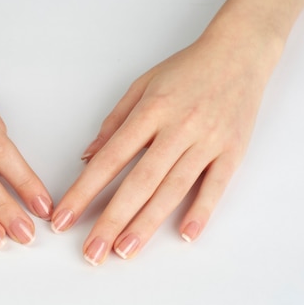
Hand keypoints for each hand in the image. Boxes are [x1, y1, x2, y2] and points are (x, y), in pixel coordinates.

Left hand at [52, 32, 276, 264]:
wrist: (240, 51)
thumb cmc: (186, 69)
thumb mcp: (142, 85)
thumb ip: (114, 123)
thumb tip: (88, 158)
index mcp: (151, 111)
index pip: (110, 159)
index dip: (84, 192)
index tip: (64, 219)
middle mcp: (178, 128)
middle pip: (139, 182)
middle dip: (112, 220)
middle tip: (92, 253)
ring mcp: (208, 141)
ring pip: (173, 189)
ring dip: (148, 224)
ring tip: (125, 251)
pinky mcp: (233, 151)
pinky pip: (216, 185)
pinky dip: (202, 211)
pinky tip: (185, 236)